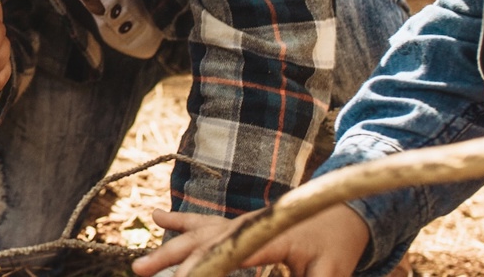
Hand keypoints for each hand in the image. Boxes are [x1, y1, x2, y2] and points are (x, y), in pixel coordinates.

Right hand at [134, 206, 368, 276]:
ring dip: (168, 251)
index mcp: (269, 233)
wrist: (343, 212)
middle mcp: (246, 224)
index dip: (205, 267)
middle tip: (143, 274)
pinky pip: (203, 222)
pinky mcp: (236, 224)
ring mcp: (238, 222)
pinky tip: (156, 215)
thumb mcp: (331, 270)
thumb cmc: (338, 243)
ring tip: (140, 268)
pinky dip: (179, 220)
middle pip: (203, 243)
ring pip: (196, 235)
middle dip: (174, 261)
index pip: (230, 252)